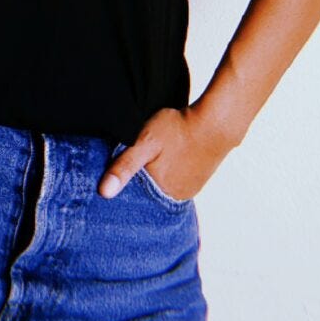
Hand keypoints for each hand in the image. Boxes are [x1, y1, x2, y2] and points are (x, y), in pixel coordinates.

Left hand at [98, 105, 232, 201]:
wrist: (215, 123)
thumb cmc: (177, 129)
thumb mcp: (145, 141)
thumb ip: (124, 166)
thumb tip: (103, 193)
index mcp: (158, 192)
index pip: (132, 197)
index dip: (122, 185)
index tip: (113, 175)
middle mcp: (173, 197)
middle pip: (147, 194)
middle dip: (138, 183)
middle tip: (136, 161)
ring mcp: (187, 190)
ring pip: (161, 189)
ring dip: (154, 179)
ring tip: (151, 161)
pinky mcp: (196, 182)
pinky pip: (175, 183)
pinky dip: (168, 175)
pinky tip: (167, 161)